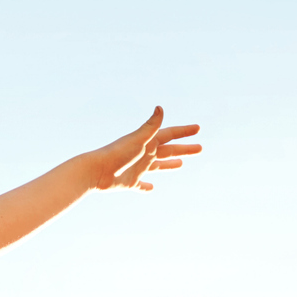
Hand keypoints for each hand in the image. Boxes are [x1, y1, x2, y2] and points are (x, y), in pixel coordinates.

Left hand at [84, 107, 202, 190]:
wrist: (95, 171)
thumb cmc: (116, 154)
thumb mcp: (137, 140)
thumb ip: (150, 126)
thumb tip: (160, 107)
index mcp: (147, 143)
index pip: (170, 134)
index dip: (184, 131)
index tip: (198, 128)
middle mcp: (144, 154)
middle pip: (168, 150)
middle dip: (184, 149)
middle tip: (200, 148)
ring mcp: (137, 168)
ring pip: (158, 166)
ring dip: (169, 165)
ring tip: (181, 164)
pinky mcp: (129, 182)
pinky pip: (141, 185)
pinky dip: (146, 187)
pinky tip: (152, 189)